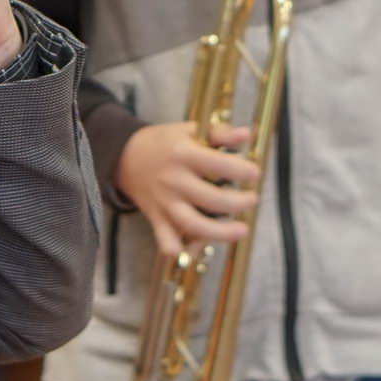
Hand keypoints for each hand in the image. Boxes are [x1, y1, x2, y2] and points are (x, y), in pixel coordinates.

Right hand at [114, 121, 261, 256]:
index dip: (241, 170)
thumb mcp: (189, 129)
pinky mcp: (156, 217)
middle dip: (237, 203)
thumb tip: (246, 134)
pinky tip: (195, 250)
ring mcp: (165, 202)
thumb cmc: (164, 142)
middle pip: (210, 199)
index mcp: (183, 154)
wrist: (124, 156)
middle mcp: (174, 180)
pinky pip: (166, 240)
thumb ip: (219, 133)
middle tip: (252, 200)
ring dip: (219, 232)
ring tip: (241, 231)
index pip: (218, 164)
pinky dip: (179, 250)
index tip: (255, 173)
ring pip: (192, 224)